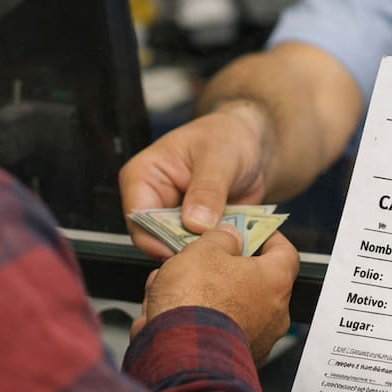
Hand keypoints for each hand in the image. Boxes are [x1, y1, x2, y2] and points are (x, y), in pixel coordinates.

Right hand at [120, 104, 270, 257]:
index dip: (158, 238)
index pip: (138, 217)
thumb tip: (195, 222)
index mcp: (144, 176)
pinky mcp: (195, 231)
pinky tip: (235, 248)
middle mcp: (153, 200)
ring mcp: (174, 218)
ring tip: (227, 250)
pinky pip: (200, 250)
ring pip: (177, 248)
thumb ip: (207, 190)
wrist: (252, 144)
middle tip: (212, 255)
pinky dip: (217, 253)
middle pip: (155, 239)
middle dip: (183, 248)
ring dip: (202, 252)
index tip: (187, 250)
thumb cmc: (227, 136)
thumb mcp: (219, 158)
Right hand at [132, 226, 298, 363]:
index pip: (285, 252)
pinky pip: (219, 332)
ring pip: (232, 307)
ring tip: (172, 287)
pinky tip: (169, 313)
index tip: (250, 231)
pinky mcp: (235, 360)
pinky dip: (200, 321)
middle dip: (225, 269)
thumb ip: (221, 238)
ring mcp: (257, 340)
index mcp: (274, 280)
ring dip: (207, 295)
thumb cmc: (196, 301)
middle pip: (254, 281)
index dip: (266, 237)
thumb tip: (230, 236)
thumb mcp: (204, 250)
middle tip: (203, 259)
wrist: (180, 355)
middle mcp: (274, 314)